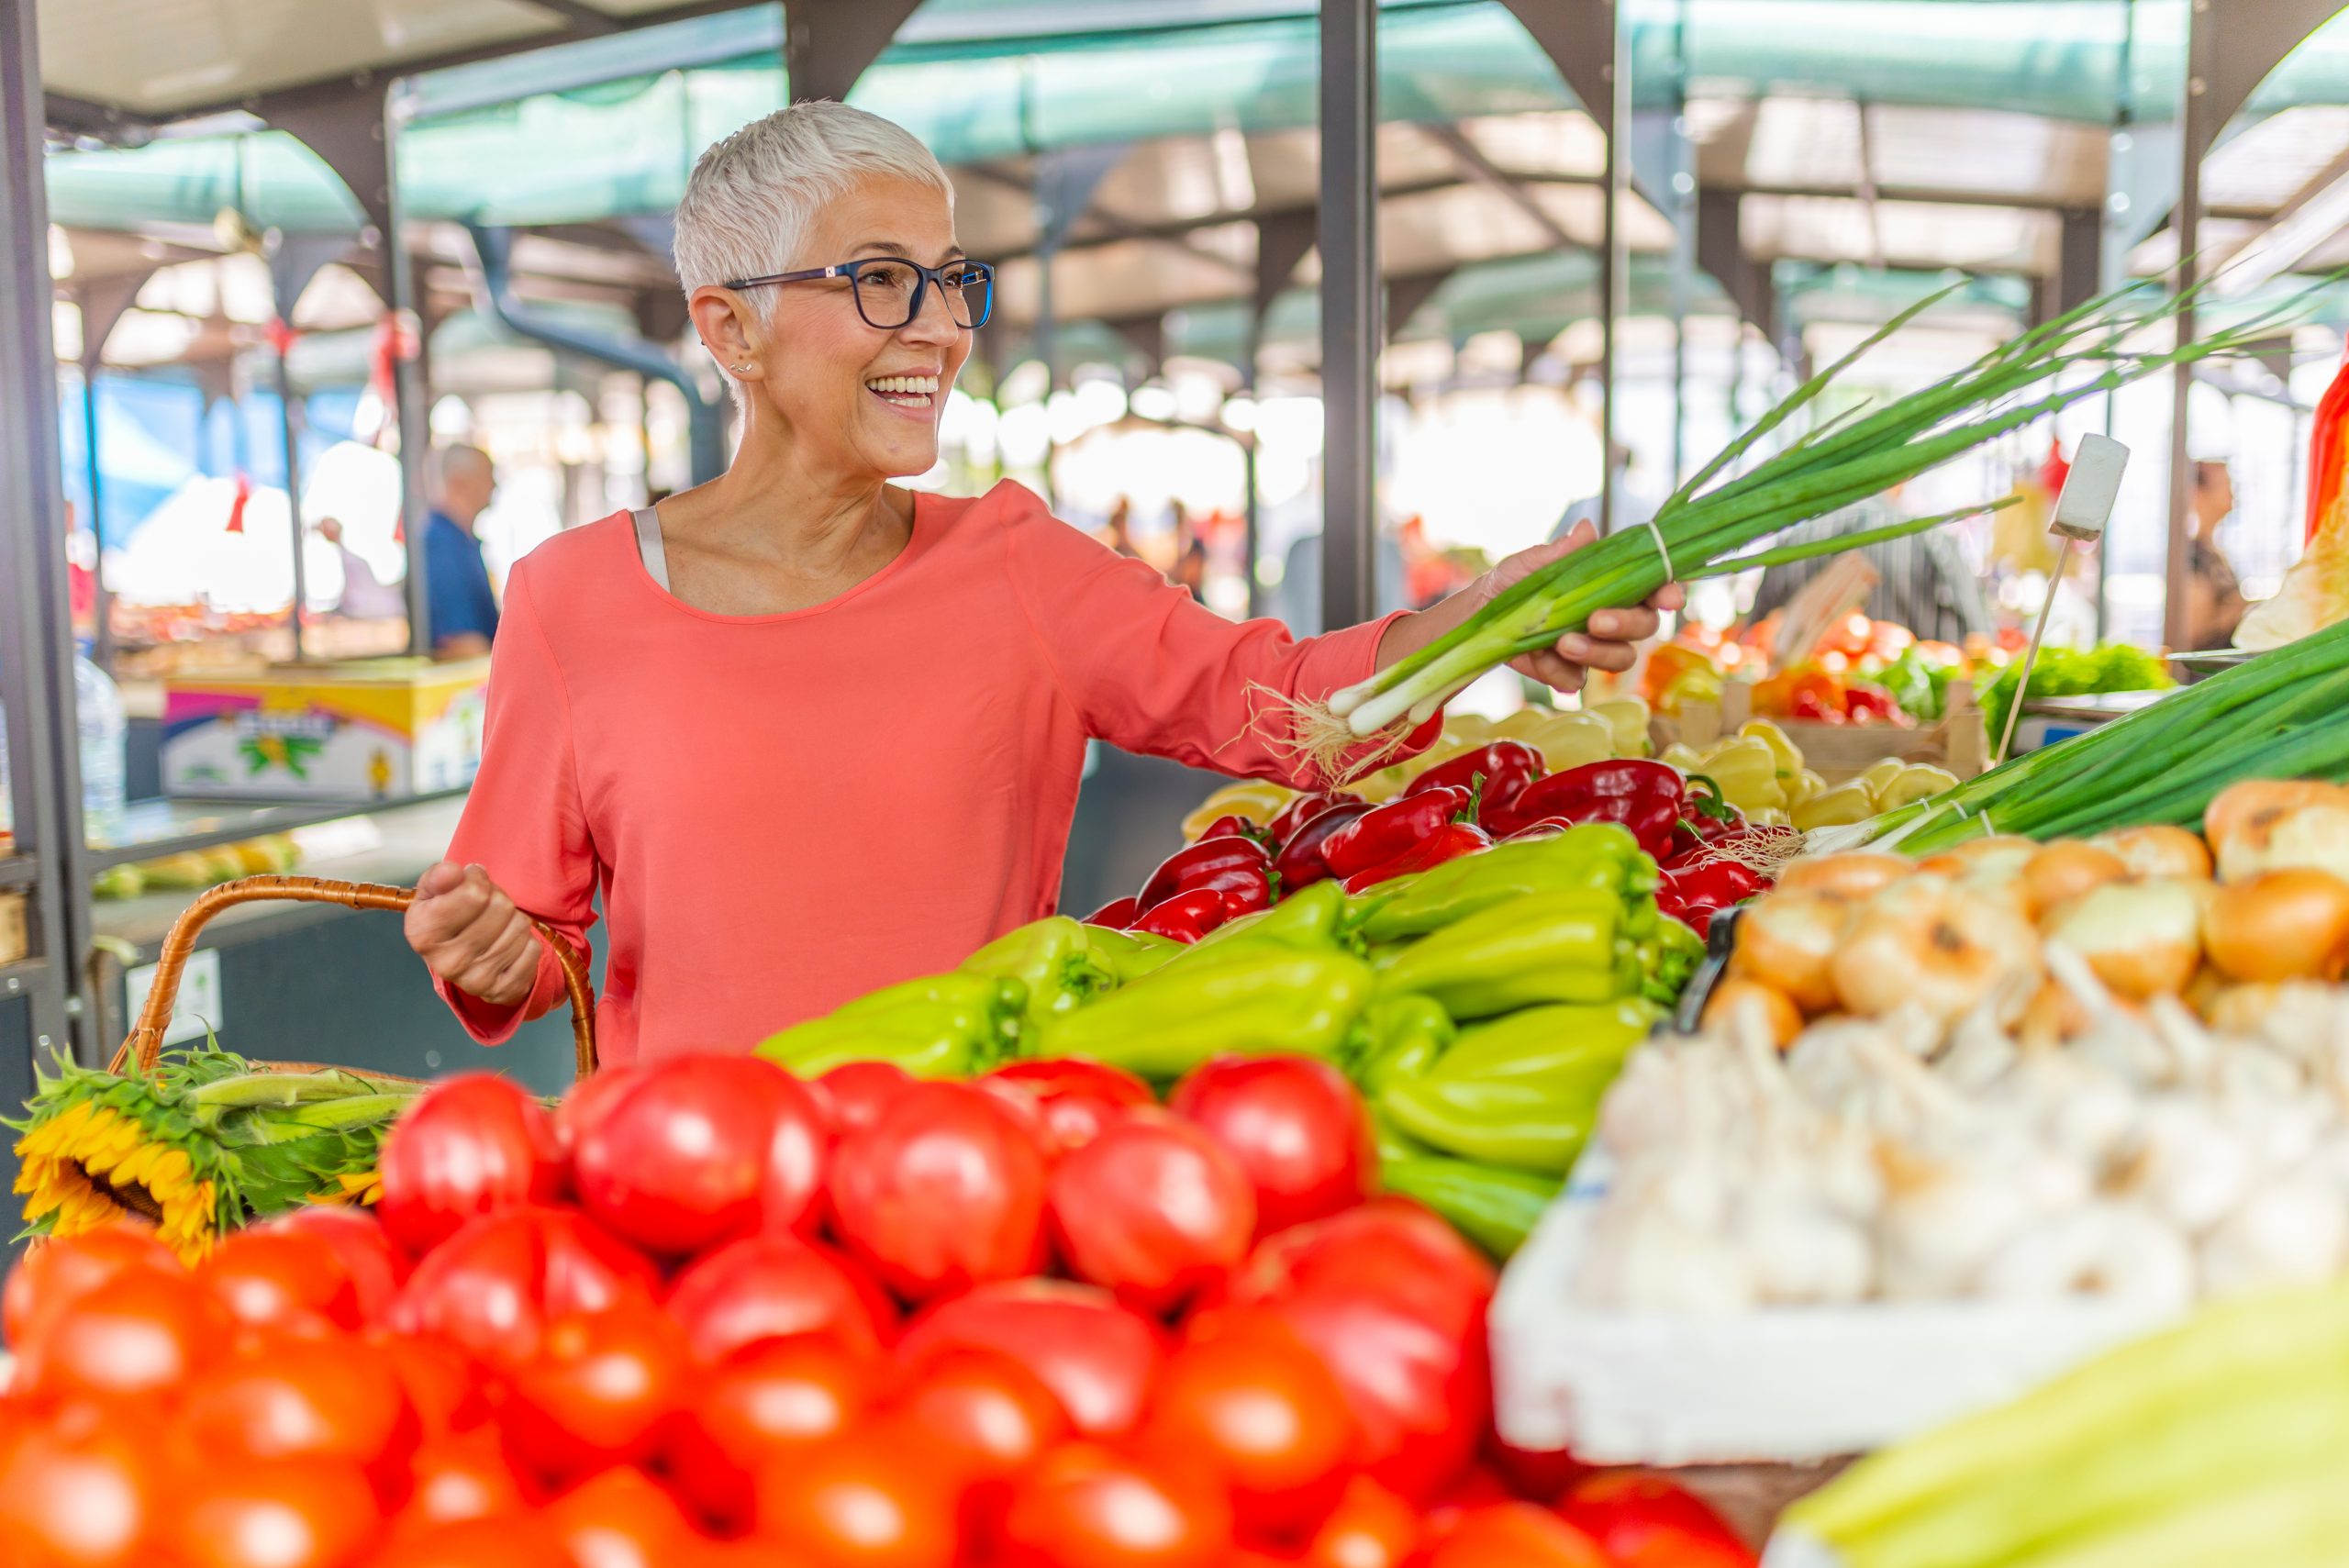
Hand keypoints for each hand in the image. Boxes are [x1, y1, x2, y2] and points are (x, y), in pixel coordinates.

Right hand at [405, 861, 539, 1007]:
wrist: (463, 960)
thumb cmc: (449, 918)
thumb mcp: (433, 893)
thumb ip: (439, 877)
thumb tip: (451, 872)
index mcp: (422, 935)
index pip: (474, 894)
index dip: (478, 879)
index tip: (473, 881)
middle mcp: (446, 963)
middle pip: (501, 907)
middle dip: (498, 897)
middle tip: (488, 905)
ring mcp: (476, 981)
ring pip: (519, 926)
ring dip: (513, 918)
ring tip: (497, 925)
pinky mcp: (504, 991)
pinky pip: (533, 949)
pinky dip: (526, 940)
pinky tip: (508, 944)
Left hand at [1476, 520, 1684, 696]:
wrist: (1481, 615)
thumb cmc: (1514, 581)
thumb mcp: (1531, 563)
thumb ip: (1561, 553)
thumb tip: (1586, 530)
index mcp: (1613, 583)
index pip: (1653, 587)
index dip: (1668, 592)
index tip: (1669, 599)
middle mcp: (1613, 616)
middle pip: (1645, 626)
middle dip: (1626, 624)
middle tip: (1596, 621)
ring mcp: (1596, 647)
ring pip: (1621, 658)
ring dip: (1597, 652)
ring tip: (1563, 643)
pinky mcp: (1572, 672)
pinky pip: (1579, 680)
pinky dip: (1559, 670)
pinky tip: (1540, 657)